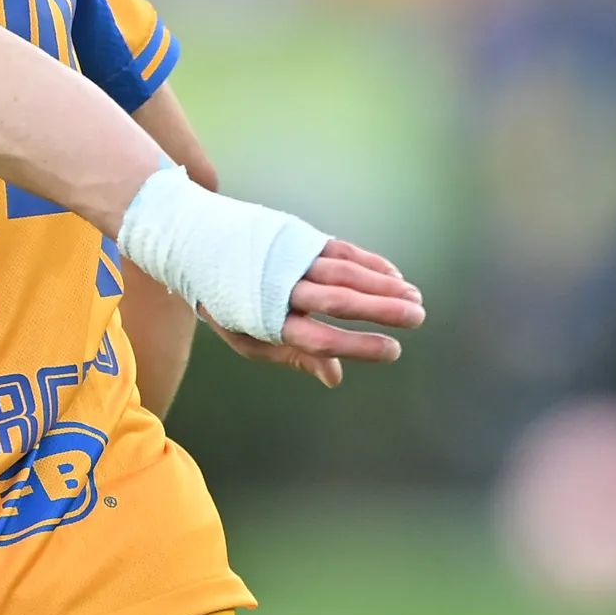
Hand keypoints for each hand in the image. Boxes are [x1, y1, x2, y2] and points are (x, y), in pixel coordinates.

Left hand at [212, 237, 422, 387]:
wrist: (198, 245)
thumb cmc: (229, 302)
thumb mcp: (250, 339)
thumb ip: (296, 357)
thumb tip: (336, 377)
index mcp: (267, 319)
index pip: (320, 338)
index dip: (359, 346)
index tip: (392, 351)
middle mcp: (281, 287)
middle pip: (338, 301)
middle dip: (382, 310)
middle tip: (417, 319)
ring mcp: (291, 258)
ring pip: (345, 272)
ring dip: (384, 284)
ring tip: (415, 298)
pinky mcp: (299, 237)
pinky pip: (341, 250)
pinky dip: (369, 262)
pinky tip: (393, 275)